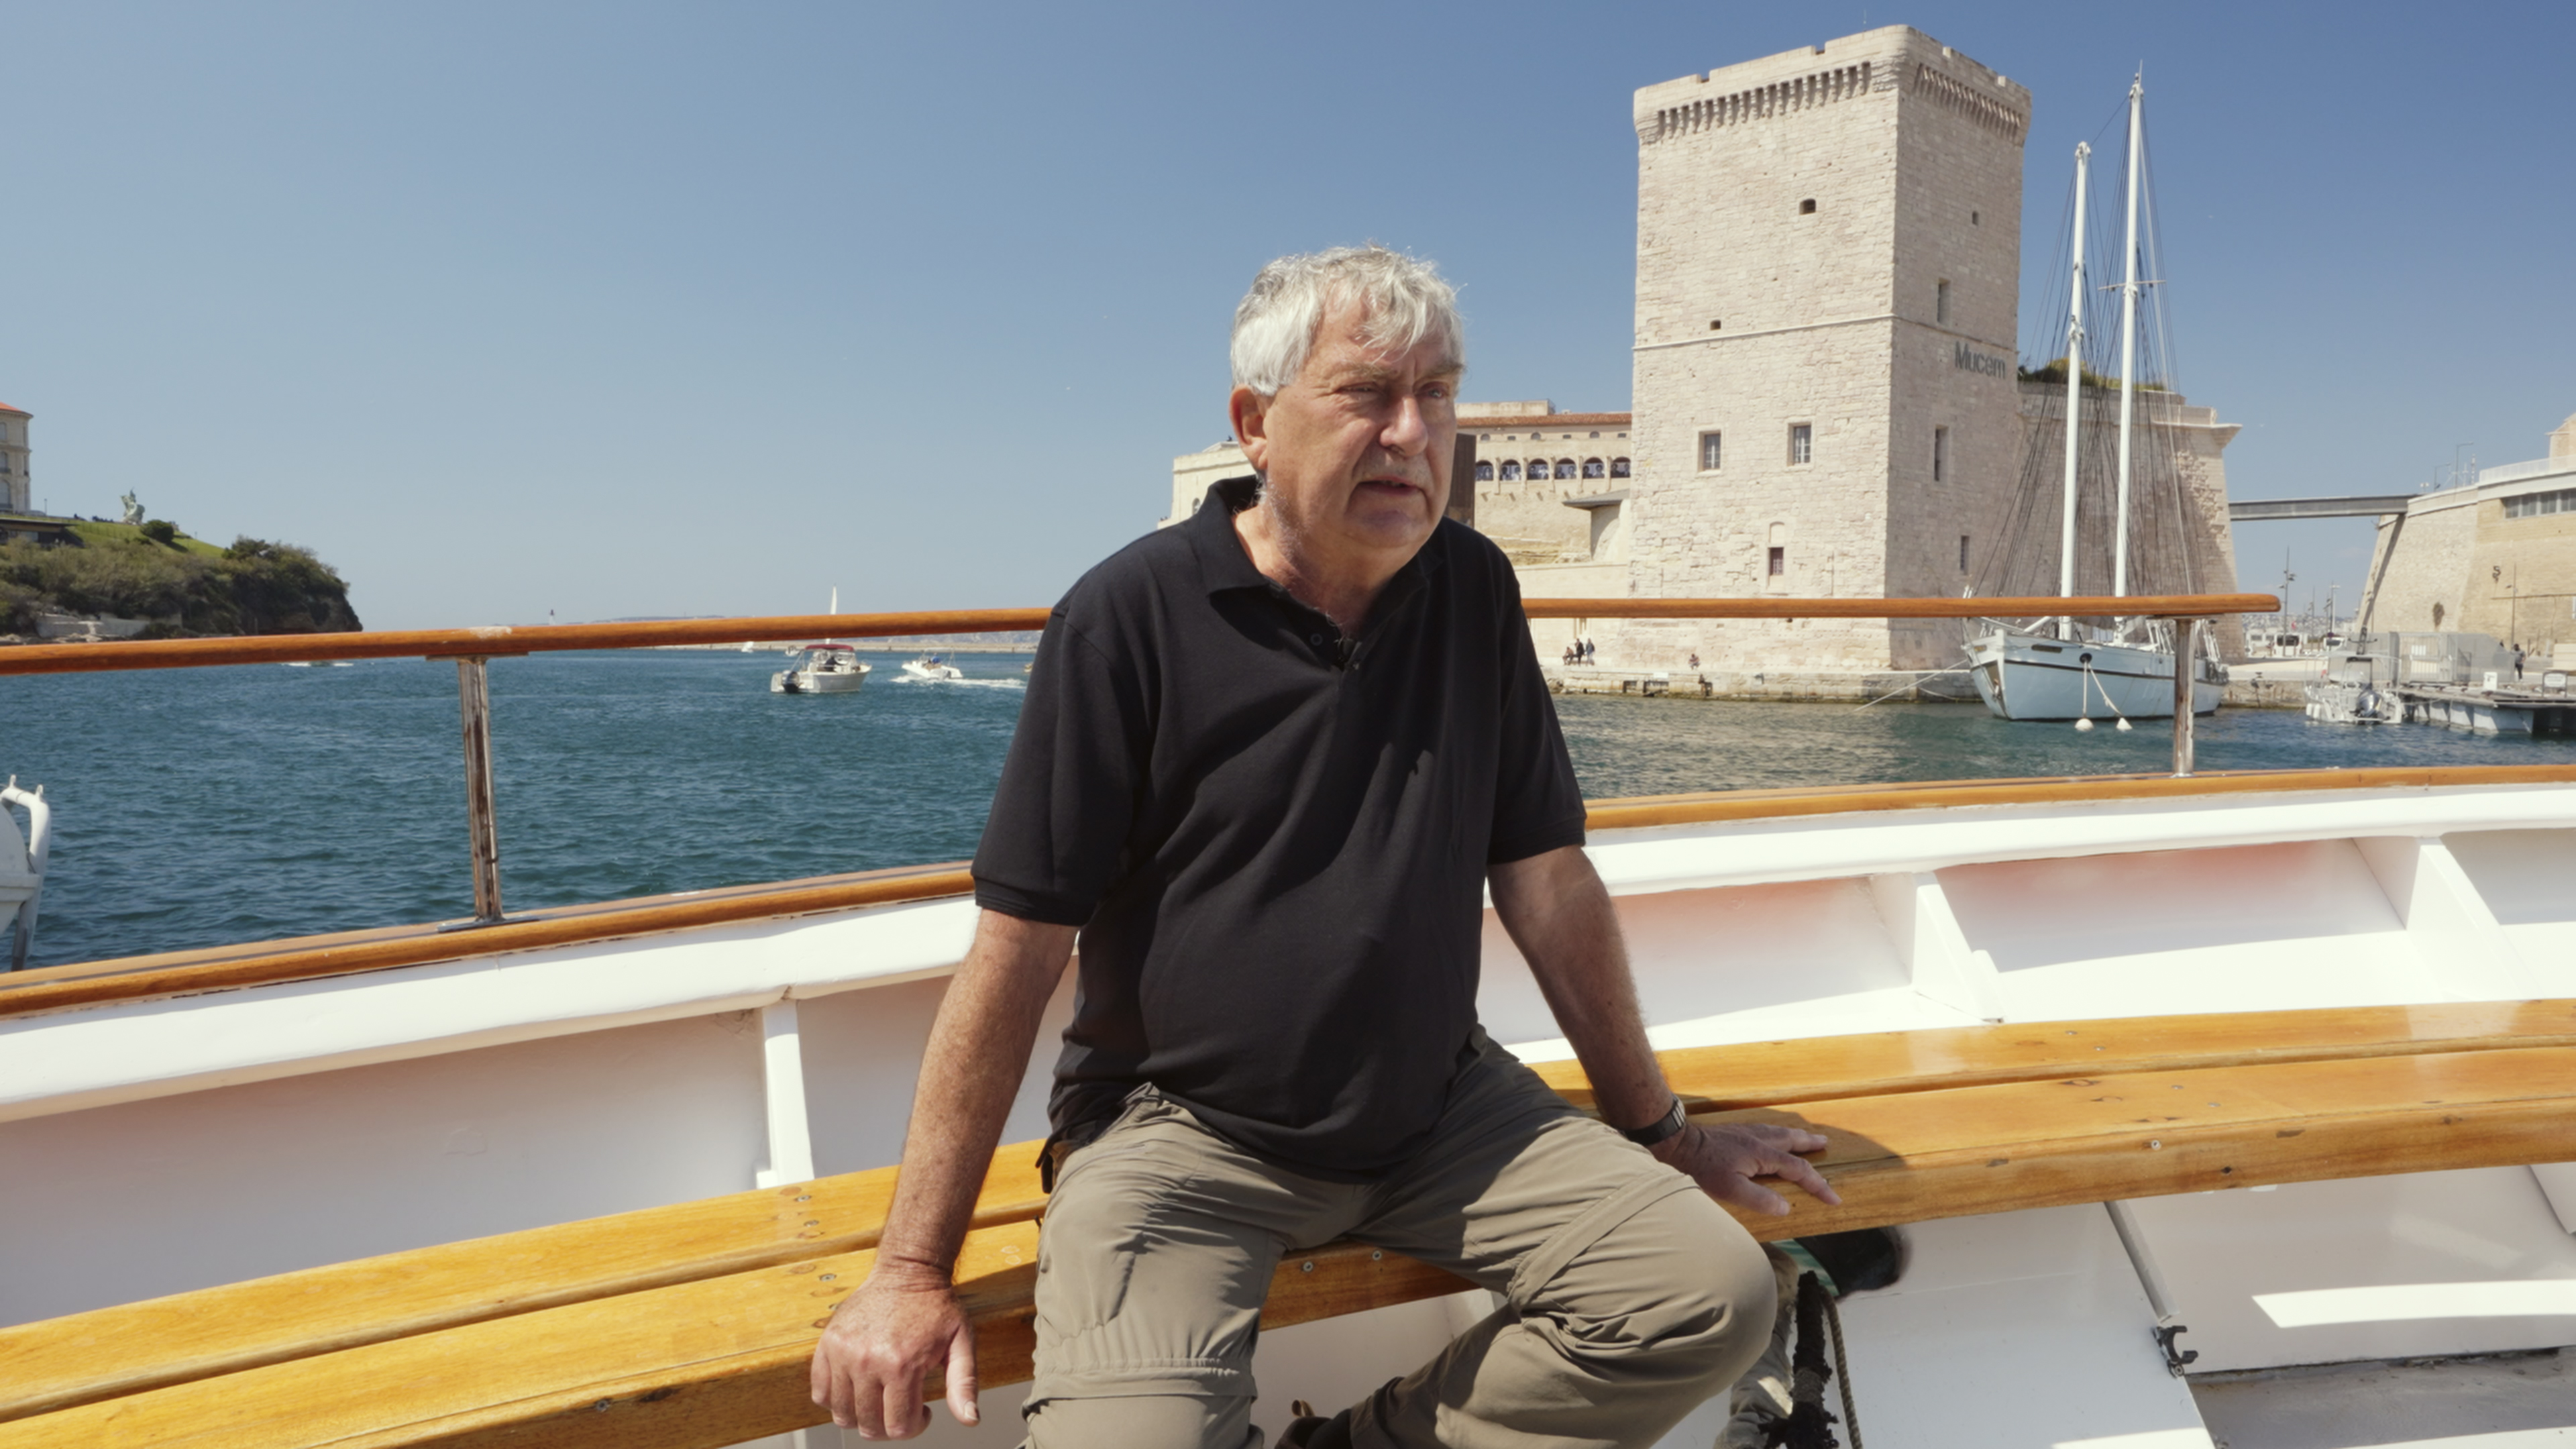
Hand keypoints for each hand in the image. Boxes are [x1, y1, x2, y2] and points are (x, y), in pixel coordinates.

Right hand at [809, 1258, 979, 1438]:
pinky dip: (836, 1400)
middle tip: (902, 1407)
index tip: (922, 1412)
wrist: (907, 1270)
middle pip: (868, 1426)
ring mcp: (843, 1353)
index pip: (899, 1427)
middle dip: (889, 1426)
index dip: (914, 1427)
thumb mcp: (961, 1343)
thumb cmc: (935, 1306)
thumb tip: (969, 1419)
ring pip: (842, 1414)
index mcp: (902, 1364)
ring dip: (862, 1416)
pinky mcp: (828, 1344)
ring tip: (880, 1399)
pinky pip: (821, 1392)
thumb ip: (964, 1384)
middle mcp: (868, 1361)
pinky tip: (858, 1389)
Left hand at [1653, 1120, 1840, 1216]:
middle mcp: (1758, 1139)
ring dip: (1795, 1135)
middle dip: (1810, 1144)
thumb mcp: (1731, 1190)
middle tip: (1825, 1143)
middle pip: (1792, 1141)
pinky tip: (1771, 1134)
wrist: (1679, 1143)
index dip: (1818, 1185)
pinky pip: (1765, 1129)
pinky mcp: (1734, 1131)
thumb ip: (1760, 1199)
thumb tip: (1785, 1207)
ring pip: (1778, 1132)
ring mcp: (1746, 1133)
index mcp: (1762, 1154)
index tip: (1833, 1198)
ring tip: (1806, 1136)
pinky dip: (1777, 1131)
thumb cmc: (1702, 1169)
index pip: (1799, 1170)